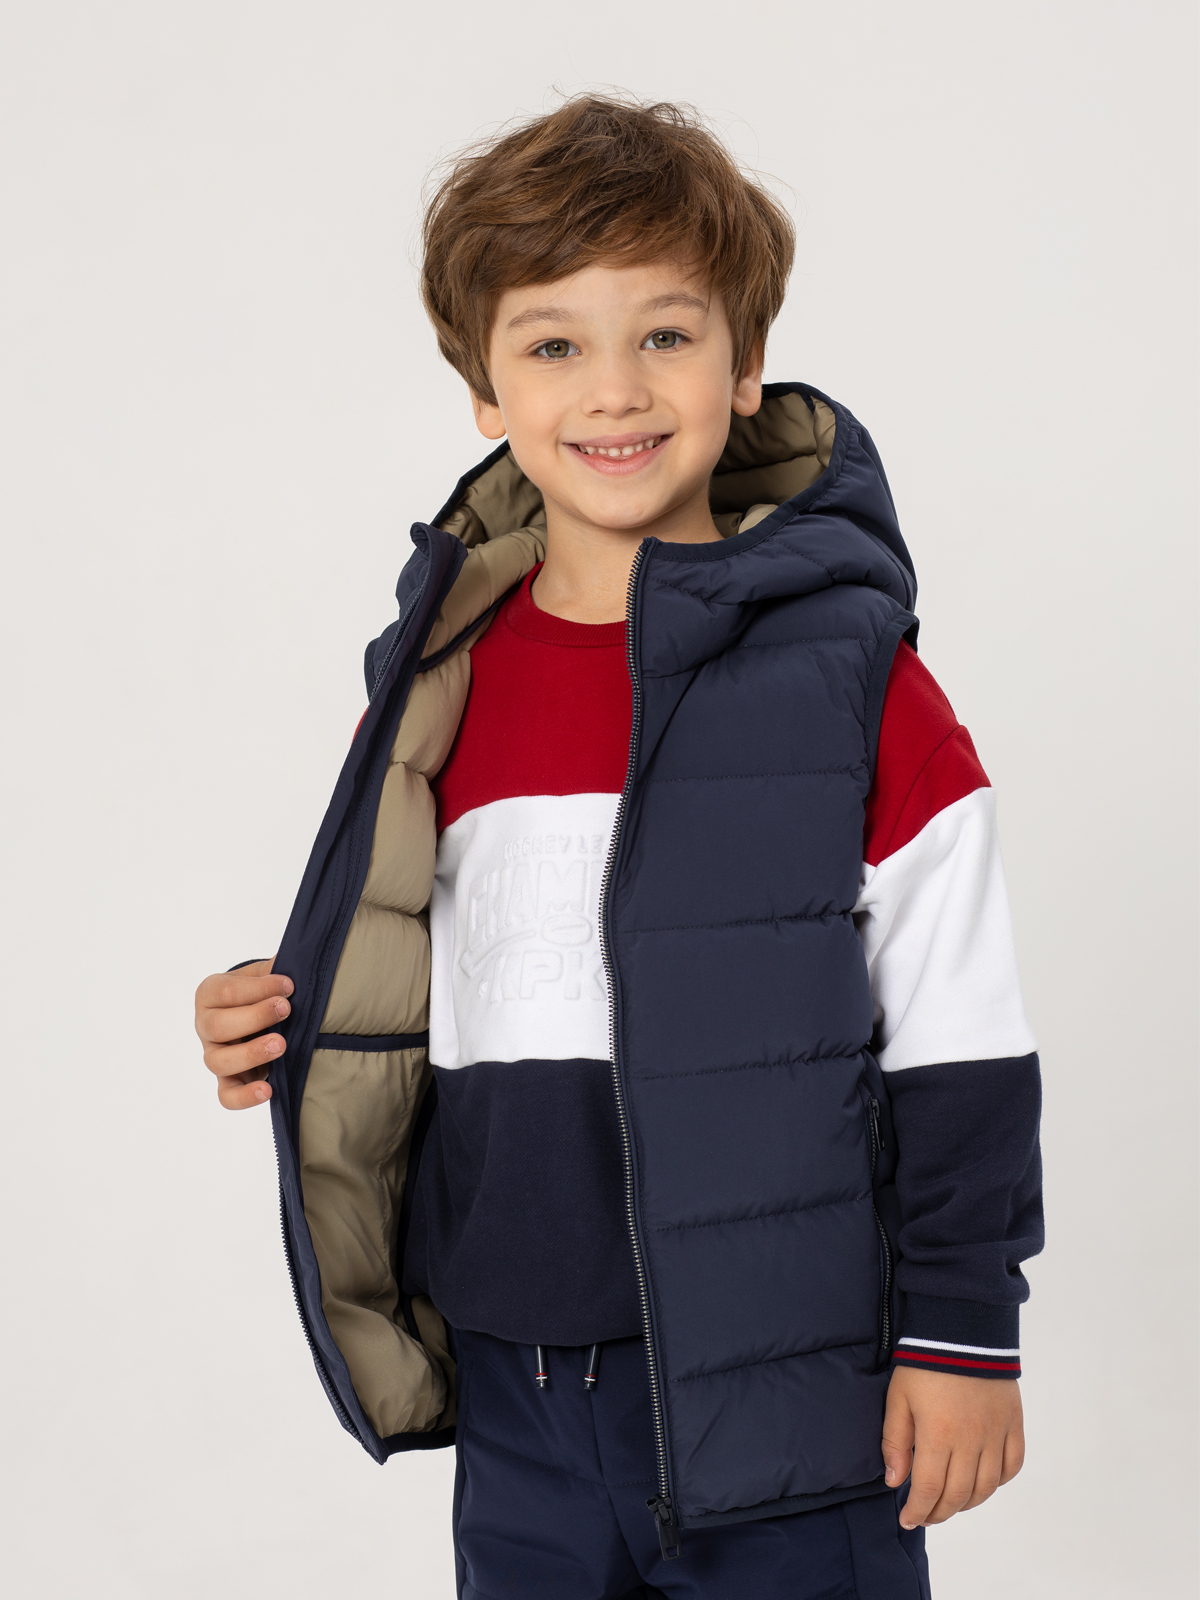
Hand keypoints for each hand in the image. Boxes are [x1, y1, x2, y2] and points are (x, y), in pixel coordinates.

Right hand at [195, 958, 293, 1108]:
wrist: (259, 1012)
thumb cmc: (260, 990)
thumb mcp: (264, 974)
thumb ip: (275, 970)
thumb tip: (297, 962)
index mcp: (209, 994)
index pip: (225, 992)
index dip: (258, 989)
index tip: (289, 986)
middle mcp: (205, 1025)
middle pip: (217, 1026)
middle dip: (254, 1017)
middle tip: (286, 1009)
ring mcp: (214, 1055)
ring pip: (219, 1062)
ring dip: (251, 1054)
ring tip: (281, 1045)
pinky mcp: (227, 1081)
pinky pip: (227, 1096)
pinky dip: (244, 1097)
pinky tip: (268, 1089)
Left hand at [882, 1365, 1023, 1527]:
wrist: (962, 1329)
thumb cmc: (925, 1363)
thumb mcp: (898, 1398)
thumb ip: (894, 1441)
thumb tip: (894, 1482)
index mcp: (938, 1435)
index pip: (929, 1490)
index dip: (918, 1511)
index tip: (908, 1519)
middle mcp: (971, 1441)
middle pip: (958, 1495)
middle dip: (939, 1512)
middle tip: (926, 1515)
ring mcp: (996, 1434)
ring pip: (986, 1487)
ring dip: (967, 1503)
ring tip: (950, 1503)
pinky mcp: (1014, 1424)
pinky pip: (1012, 1465)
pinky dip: (998, 1481)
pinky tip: (982, 1482)